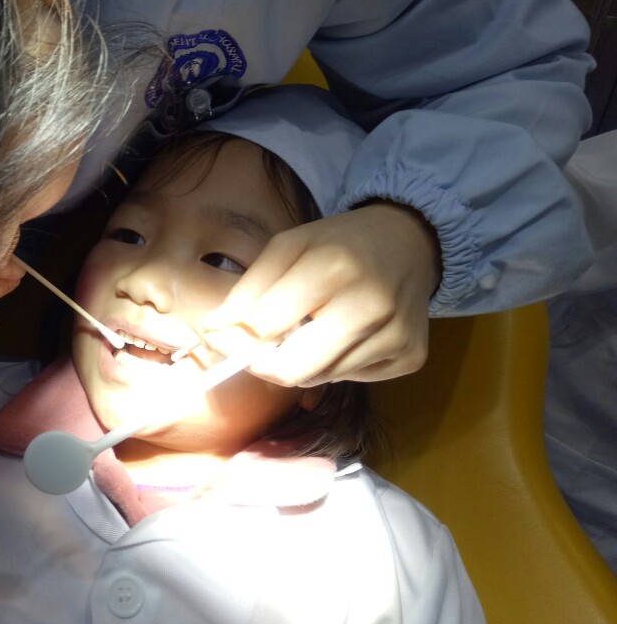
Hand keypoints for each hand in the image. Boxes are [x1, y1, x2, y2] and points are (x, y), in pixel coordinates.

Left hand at [199, 202, 441, 384]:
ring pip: (319, 379)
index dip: (234, 338)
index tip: (219, 338)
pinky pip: (350, 380)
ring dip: (300, 362)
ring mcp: (395, 336)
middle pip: (292, 369)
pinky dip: (334, 365)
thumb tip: (213, 332)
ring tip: (310, 329)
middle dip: (263, 364)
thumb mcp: (288, 247)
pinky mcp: (410, 357)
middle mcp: (370, 306)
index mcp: (333, 267)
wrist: (409, 243)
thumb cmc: (338, 243)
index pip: (265, 327)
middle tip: (256, 349)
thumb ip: (249, 290)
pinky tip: (343, 336)